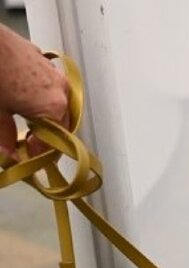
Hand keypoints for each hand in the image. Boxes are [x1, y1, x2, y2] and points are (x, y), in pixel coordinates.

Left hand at [0, 24, 69, 160]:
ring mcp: (52, 72)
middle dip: (45, 137)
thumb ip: (4, 137)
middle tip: (27, 147)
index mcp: (54, 106)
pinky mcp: (40, 60)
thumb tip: (8, 154)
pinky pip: (46, 86)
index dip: (39, 157)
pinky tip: (20, 98)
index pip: (54, 144)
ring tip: (24, 122)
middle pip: (60, 124)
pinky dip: (37, 96)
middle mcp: (60, 89)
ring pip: (55, 104)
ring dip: (43, 116)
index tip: (28, 163)